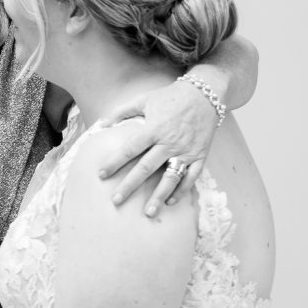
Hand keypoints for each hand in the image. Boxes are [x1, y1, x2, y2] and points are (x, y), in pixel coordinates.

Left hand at [97, 79, 219, 215]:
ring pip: (170, 178)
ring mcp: (186, 151)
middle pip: (146, 168)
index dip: (114, 162)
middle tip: (116, 201)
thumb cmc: (171, 97)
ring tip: (148, 213)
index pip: (130, 149)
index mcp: (153, 129)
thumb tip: (101, 124)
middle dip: (130, 186)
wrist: (206, 94)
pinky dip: (181, 191)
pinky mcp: (200, 156)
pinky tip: (170, 202)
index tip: (101, 174)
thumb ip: (121, 111)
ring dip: (158, 196)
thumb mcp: (144, 99)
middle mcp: (169, 143)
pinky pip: (191, 177)